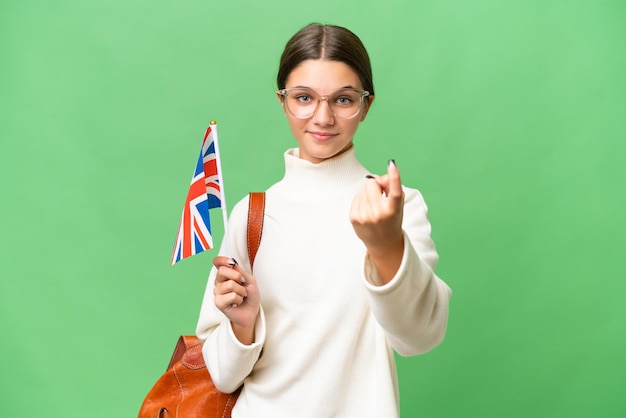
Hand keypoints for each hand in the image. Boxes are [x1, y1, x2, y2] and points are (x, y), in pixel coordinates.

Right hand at [213, 256, 259, 343]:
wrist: (251, 312)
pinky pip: (231, 296)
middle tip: (243, 283)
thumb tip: (232, 264)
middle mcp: (219, 282)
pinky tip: (238, 302)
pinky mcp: (218, 302)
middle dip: (237, 276)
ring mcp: (217, 292)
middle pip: (221, 271)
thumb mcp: (250, 280)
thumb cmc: (250, 295)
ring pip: (229, 284)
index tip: (231, 262)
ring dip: (241, 291)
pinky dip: (239, 299)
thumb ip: (241, 272)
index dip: (221, 260)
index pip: (216, 262)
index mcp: (225, 274)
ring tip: (242, 295)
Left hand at [350, 160, 404, 282]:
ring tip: (375, 204)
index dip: (394, 176)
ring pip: (363, 188)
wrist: (383, 244)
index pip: (395, 190)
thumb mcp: (398, 205)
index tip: (392, 163)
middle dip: (377, 185)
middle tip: (382, 193)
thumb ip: (391, 188)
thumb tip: (375, 177)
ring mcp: (364, 216)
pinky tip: (367, 209)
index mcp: (393, 210)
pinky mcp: (354, 218)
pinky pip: (356, 196)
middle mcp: (378, 213)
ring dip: (369, 192)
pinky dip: (362, 199)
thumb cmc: (392, 219)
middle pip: (372, 183)